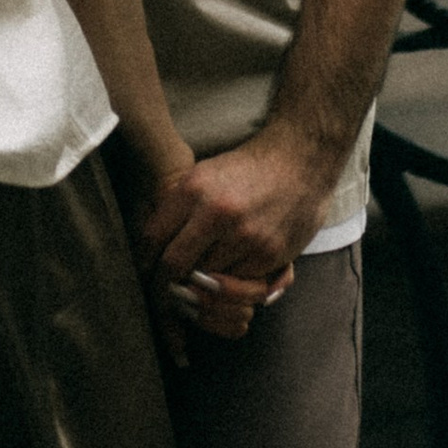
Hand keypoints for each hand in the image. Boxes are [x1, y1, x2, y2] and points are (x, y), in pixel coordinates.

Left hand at [143, 128, 328, 314]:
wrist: (302, 160)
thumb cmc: (248, 168)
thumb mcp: (204, 174)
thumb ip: (177, 208)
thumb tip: (150, 248)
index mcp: (193, 189)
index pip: (153, 238)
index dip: (146, 261)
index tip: (147, 272)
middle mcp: (216, 212)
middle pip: (175, 265)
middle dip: (168, 281)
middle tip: (169, 287)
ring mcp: (244, 235)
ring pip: (205, 278)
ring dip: (201, 283)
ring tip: (203, 279)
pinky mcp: (269, 252)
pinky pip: (238, 283)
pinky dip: (232, 282)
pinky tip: (233, 269)